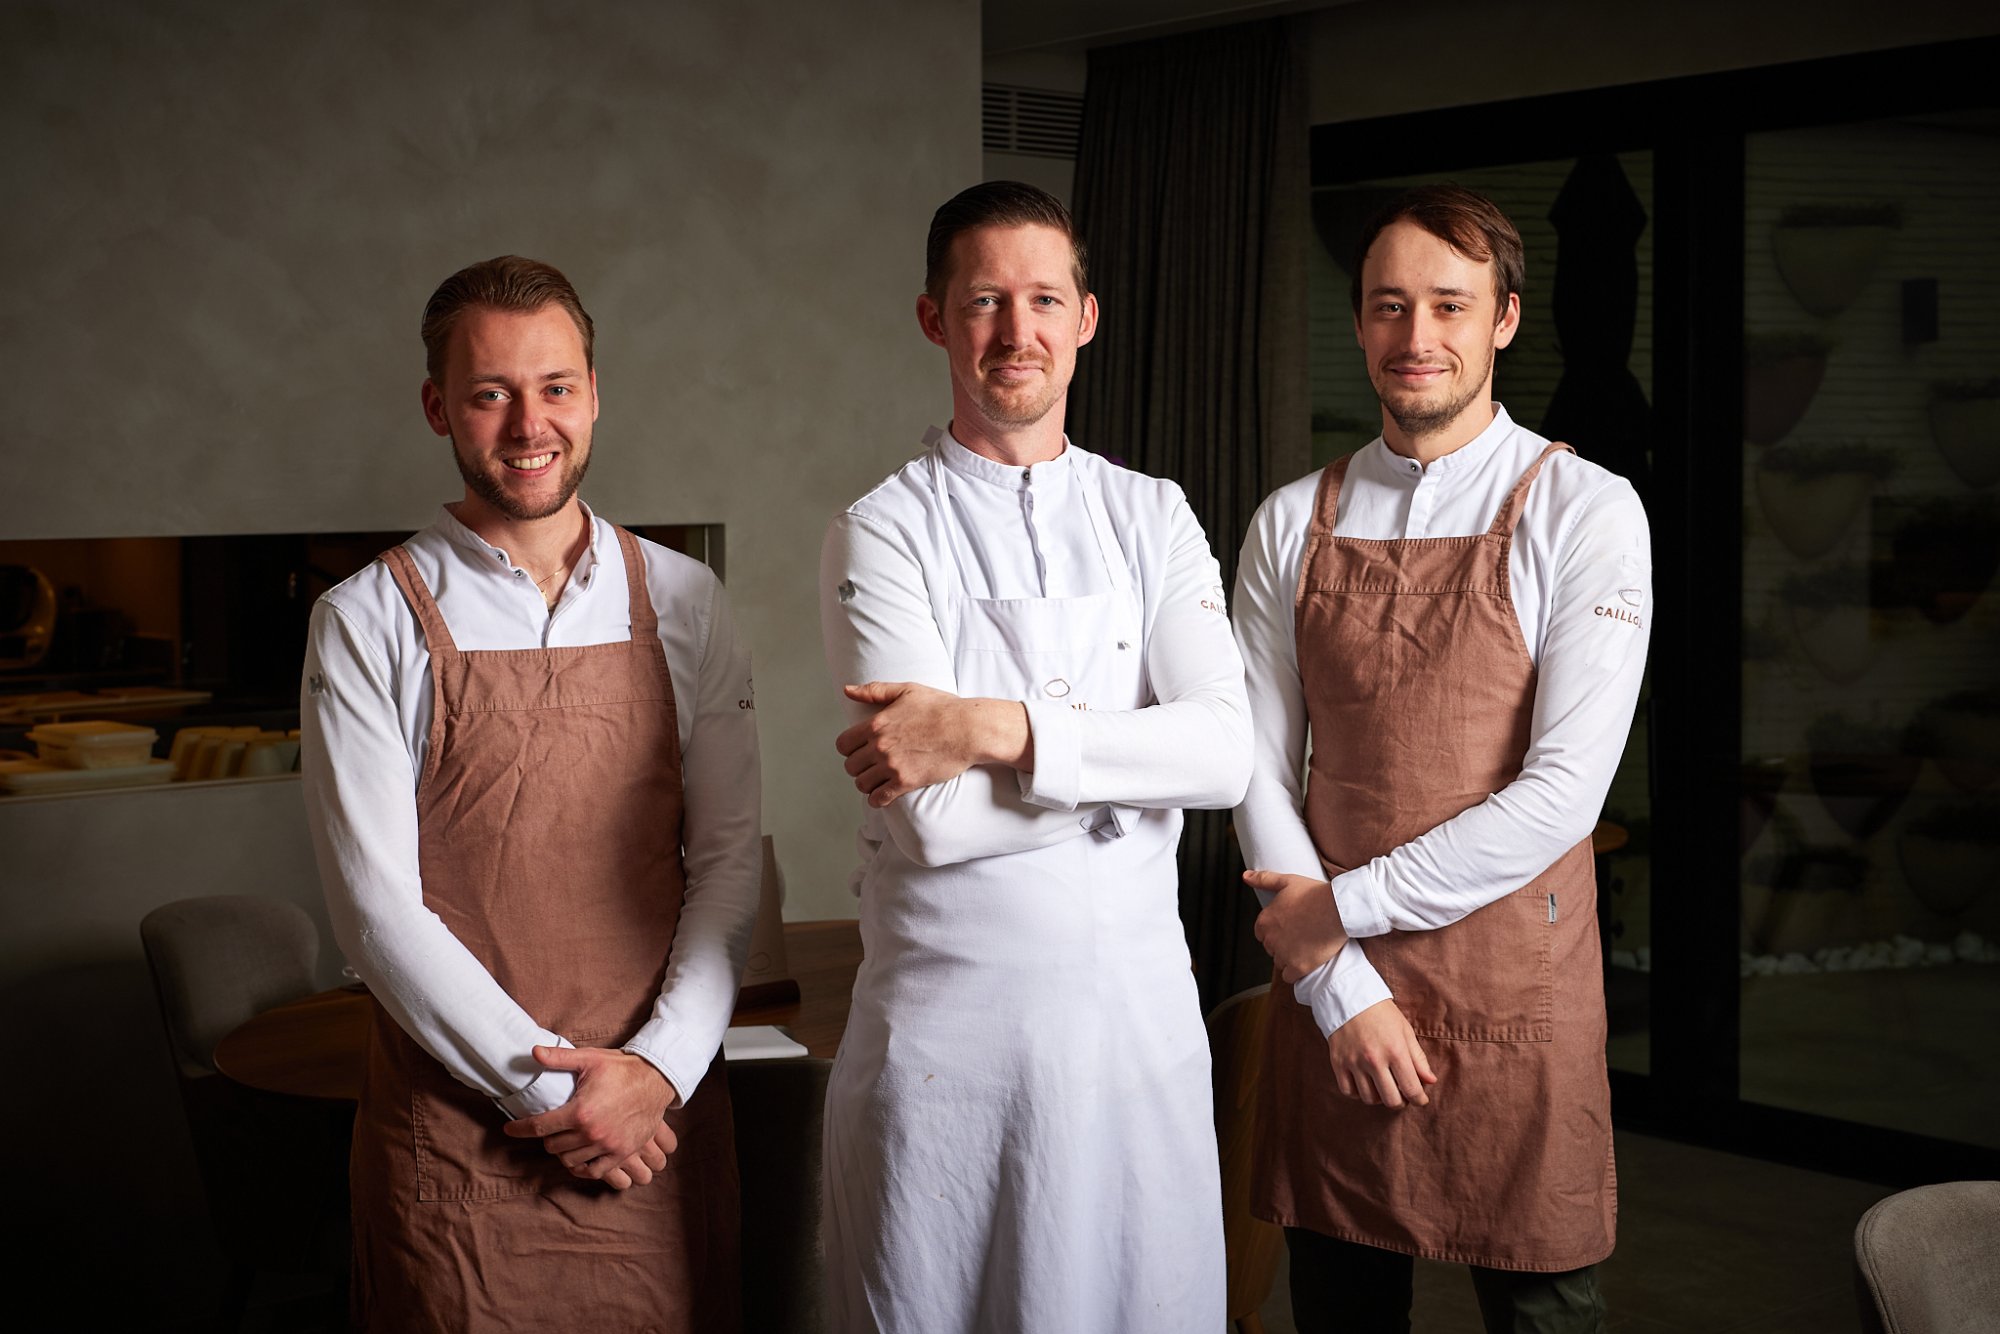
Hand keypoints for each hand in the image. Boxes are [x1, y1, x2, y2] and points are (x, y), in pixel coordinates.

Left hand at [502, 1046, 678, 1184]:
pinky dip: (582, 1167)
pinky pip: (593, 1171)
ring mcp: (607, 1146)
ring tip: (563, 1140)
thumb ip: (558, 1058)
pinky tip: (578, 1158)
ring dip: (562, 1151)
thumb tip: (532, 1052)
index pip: (538, 1127)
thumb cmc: (621, 1068)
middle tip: (548, 1128)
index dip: (519, 1129)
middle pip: (552, 1146)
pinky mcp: (621, 1153)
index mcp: (579, 1111)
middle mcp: (591, 1132)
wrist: (656, 1079)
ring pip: (569, 1160)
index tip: (509, 1130)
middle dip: (545, 1137)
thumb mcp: (589, 1059)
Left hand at [836, 682, 1028, 806]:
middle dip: (858, 767)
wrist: (968, 729)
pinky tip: (882, 795)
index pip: (843, 745)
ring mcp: (892, 765)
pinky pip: (879, 798)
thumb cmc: (941, 707)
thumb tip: (847, 690)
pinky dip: (877, 799)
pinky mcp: (906, 782)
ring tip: (876, 780)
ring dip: (867, 783)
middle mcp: (880, 746)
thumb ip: (874, 691)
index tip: (859, 750)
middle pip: (851, 766)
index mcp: (876, 724)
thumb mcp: (907, 690)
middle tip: (870, 766)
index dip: (849, 749)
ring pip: (862, 784)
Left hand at [1247, 869, 1348, 981]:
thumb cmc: (1315, 894)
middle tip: (1300, 935)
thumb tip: (1246, 877)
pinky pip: (1290, 977)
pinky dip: (1296, 972)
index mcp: (1264, 921)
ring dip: (1290, 958)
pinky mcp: (1299, 967)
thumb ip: (1264, 880)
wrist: (1338, 909)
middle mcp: (1270, 940)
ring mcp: (1284, 955)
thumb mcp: (1287, 881)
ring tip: (1306, 946)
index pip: (1261, 934)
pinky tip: (1306, 962)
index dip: (1275, 931)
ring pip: (1280, 963)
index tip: (1289, 927)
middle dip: (1282, 944)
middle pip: (1271, 949)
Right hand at [1327, 999, 1438, 1108]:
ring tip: (1383, 1087)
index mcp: (1395, 1051)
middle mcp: (1374, 1059)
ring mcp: (1354, 1062)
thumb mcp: (1405, 1031)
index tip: (1421, 1099)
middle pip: (1390, 1100)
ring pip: (1369, 1099)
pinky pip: (1348, 1091)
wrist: (1348, 997)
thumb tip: (1430, 1081)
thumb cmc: (1381, 1013)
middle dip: (1401, 1102)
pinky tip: (1365, 1084)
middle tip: (1402, 1095)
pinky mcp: (1338, 1063)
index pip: (1412, 1089)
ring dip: (1379, 1098)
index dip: (1420, 1099)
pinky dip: (1358, 1093)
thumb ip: (1418, 1058)